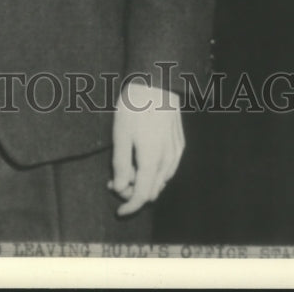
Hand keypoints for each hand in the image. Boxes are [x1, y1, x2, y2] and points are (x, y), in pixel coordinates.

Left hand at [108, 81, 184, 216]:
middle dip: (133, 193)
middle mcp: (167, 161)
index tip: (119, 212)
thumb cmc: (135, 106)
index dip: (129, 207)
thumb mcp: (121, 134)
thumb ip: (121, 164)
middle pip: (152, 191)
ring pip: (161, 181)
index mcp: (151, 161)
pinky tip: (142, 161)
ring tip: (124, 169)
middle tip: (113, 182)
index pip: (142, 196)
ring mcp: (176, 152)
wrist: (158, 82)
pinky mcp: (179, 144)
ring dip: (144, 183)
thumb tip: (120, 188)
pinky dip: (155, 173)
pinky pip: (168, 169)